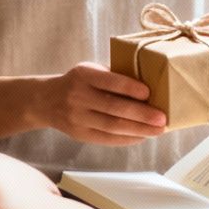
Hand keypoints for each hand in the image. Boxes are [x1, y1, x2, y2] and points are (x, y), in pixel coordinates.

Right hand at [43, 62, 168, 145]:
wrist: (46, 100)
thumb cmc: (79, 82)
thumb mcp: (90, 70)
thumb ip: (113, 75)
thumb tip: (150, 84)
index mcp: (83, 75)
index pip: (109, 81)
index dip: (129, 88)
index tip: (149, 92)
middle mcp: (78, 96)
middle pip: (113, 108)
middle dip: (141, 114)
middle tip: (162, 118)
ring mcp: (77, 117)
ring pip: (112, 126)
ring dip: (138, 130)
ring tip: (158, 130)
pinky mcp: (79, 134)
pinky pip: (106, 139)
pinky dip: (126, 139)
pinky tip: (142, 136)